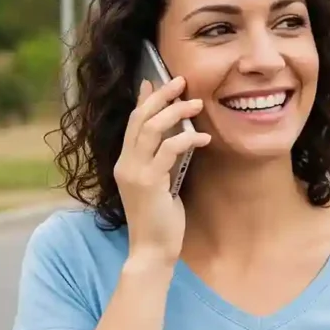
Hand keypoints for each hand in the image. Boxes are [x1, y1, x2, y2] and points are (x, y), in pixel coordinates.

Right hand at [113, 76, 210, 262]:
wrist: (153, 250)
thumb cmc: (161, 220)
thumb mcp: (161, 184)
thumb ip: (163, 161)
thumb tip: (174, 138)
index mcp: (126, 163)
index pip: (133, 123)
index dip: (144, 100)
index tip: (156, 80)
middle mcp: (125, 164)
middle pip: (140, 119)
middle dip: (161, 96)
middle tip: (182, 82)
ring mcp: (135, 172)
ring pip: (152, 129)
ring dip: (176, 112)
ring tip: (198, 103)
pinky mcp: (149, 182)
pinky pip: (168, 150)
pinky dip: (187, 139)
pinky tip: (204, 138)